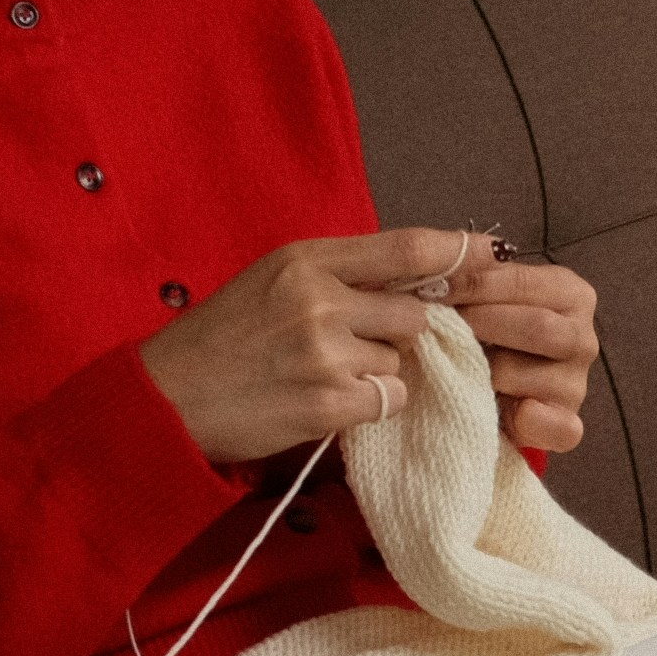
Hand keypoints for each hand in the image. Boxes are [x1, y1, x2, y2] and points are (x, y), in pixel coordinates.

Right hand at [138, 226, 601, 466]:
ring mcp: (324, 352)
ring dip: (381, 375)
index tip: (490, 254)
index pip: (404, 248)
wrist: (166, 398)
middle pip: (415, 313)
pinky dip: (370, 407)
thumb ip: (337, 275)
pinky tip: (329, 405)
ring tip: (330, 379)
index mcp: (306, 260)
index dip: (456, 251)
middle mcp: (319, 298)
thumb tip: (413, 278)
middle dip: (403, 335)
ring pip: (401, 361)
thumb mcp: (271, 283)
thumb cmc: (222, 340)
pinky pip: (387, 401)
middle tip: (364, 348)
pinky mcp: (326, 403)